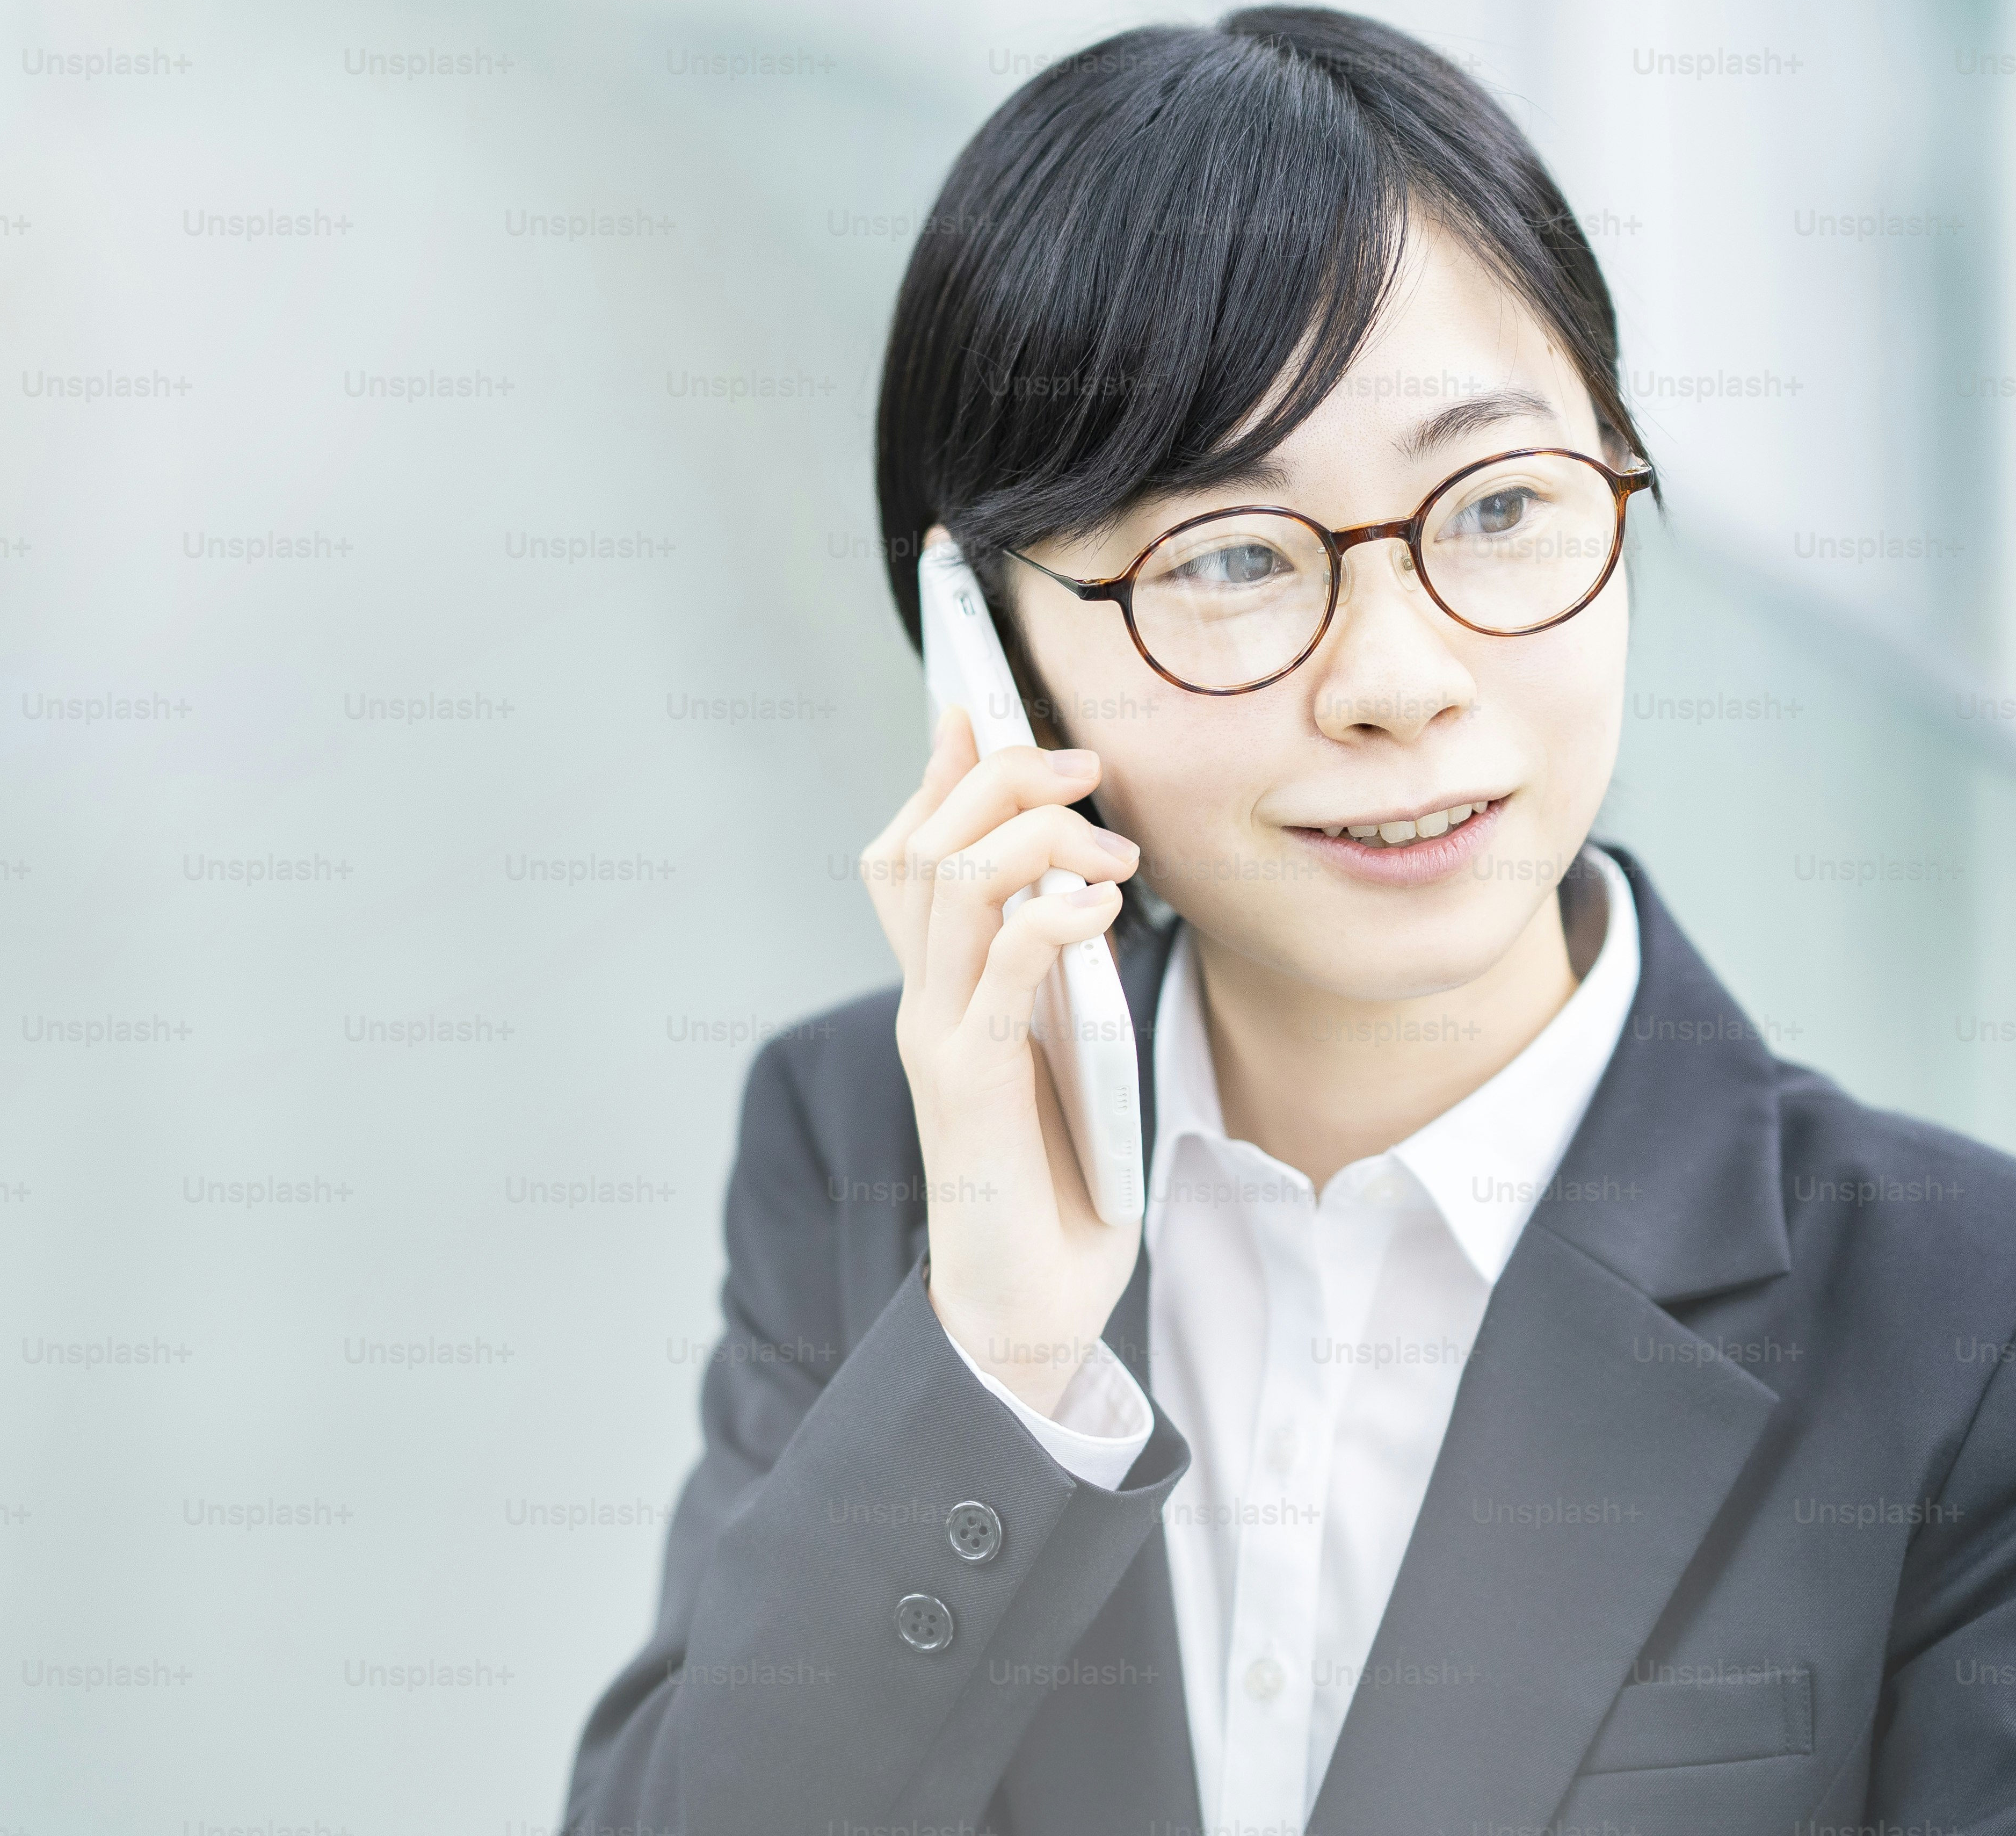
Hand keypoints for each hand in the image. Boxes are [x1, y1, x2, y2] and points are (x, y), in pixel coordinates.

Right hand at [859, 705, 1144, 1415]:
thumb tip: (1076, 869)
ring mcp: (938, 1040)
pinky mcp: (970, 1087)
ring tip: (1108, 846)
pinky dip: (1048, 915)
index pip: (907, 848)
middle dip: (999, 778)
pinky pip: (997, 969)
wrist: (1025, 1311)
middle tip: (1083, 767)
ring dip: (1032, 836)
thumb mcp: (1061, 1043)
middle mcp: (924, 1003)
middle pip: (922, 842)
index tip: (978, 704)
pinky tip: (1098, 907)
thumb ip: (1054, 964)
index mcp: (942, 990)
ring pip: (947, 883)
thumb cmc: (1055, 1181)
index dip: (937, 769)